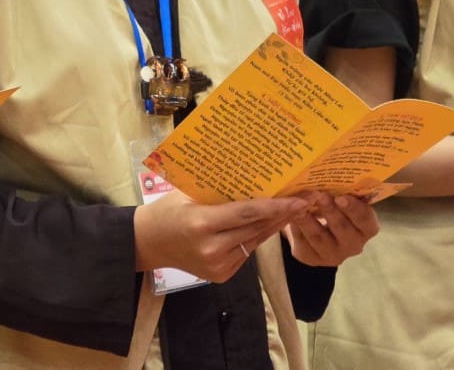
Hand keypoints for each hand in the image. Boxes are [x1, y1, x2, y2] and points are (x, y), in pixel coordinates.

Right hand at [133, 190, 309, 283]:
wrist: (148, 243)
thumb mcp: (188, 195)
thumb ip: (218, 192)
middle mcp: (212, 249)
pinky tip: (270, 224)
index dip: (274, 206)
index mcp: (201, 224)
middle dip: (282, 214)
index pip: (246, 213)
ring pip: (254, 242)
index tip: (297, 199)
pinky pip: (246, 252)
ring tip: (294, 210)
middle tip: (305, 200)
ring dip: (274, 226)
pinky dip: (257, 237)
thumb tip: (251, 178)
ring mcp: (218, 266)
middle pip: (255, 229)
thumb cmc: (166, 211)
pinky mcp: (221, 275)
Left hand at [284, 193, 378, 266]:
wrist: (308, 223)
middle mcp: (353, 244)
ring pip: (319, 237)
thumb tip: (328, 172)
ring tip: (299, 206)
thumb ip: (338, 188)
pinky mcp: (311, 258)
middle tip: (320, 196)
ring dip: (308, 220)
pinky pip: (302, 243)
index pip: (366, 220)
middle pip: (343, 230)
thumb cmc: (328, 204)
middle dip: (330, 212)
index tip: (341, 197)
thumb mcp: (337, 195)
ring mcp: (333, 254)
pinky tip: (289, 216)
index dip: (355, 209)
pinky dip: (295, 228)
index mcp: (365, 227)